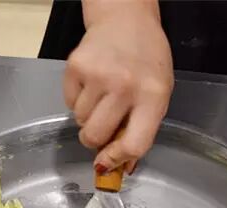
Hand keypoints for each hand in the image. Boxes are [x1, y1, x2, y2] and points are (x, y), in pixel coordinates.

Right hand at [64, 0, 172, 173]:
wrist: (126, 20)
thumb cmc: (146, 63)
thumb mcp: (157, 96)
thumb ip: (141, 131)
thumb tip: (120, 167)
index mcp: (153, 96)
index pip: (134, 144)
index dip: (117, 160)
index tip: (106, 165)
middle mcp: (125, 85)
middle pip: (96, 137)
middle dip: (95, 140)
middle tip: (102, 127)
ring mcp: (98, 74)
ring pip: (79, 122)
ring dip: (87, 117)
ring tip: (101, 96)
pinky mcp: (76, 65)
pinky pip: (68, 103)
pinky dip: (77, 100)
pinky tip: (91, 84)